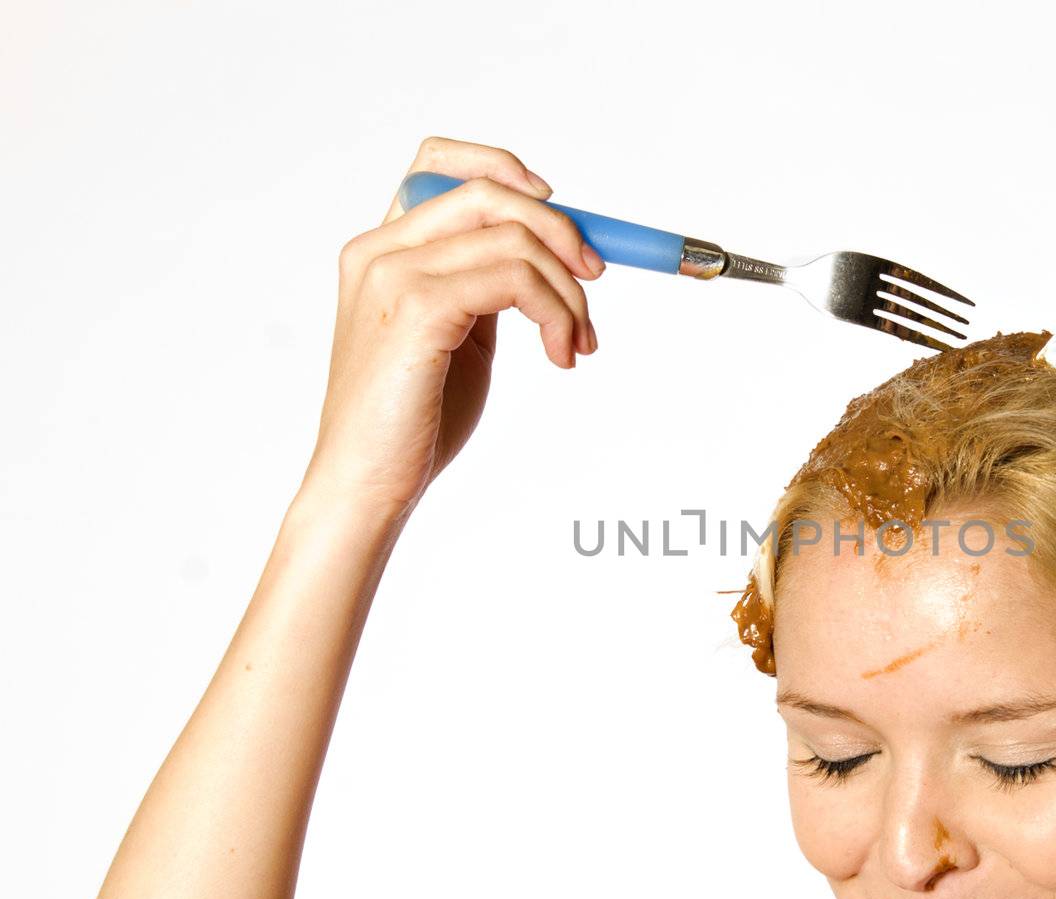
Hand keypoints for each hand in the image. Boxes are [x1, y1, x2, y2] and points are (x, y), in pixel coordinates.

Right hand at [303, 136, 604, 522]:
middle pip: (491, 194)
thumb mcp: (457, 335)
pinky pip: (515, 279)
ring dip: (568, 290)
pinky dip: (557, 312)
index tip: (555, 207)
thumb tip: (548, 256)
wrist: (366, 483)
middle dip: (562, 231)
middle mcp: (379, 250)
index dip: (504, 168)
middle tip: (594, 281)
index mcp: (382, 250)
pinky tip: (560, 354)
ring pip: (515, 239)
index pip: (437, 163)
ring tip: (576, 341)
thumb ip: (484, 286)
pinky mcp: (417, 308)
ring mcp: (393, 275)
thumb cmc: (411, 420)